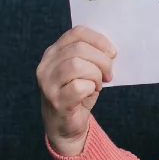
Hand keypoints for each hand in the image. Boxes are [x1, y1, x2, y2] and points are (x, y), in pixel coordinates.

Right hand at [37, 25, 115, 156]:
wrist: (66, 126)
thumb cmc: (78, 94)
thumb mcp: (84, 70)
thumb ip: (91, 56)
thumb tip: (111, 50)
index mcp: (53, 52)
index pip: (76, 33)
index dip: (98, 39)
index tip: (112, 52)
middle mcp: (46, 65)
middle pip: (79, 49)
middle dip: (102, 60)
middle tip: (108, 74)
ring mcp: (48, 83)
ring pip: (77, 65)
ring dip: (96, 74)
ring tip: (98, 83)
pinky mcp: (56, 100)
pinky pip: (79, 87)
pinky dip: (91, 88)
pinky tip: (91, 93)